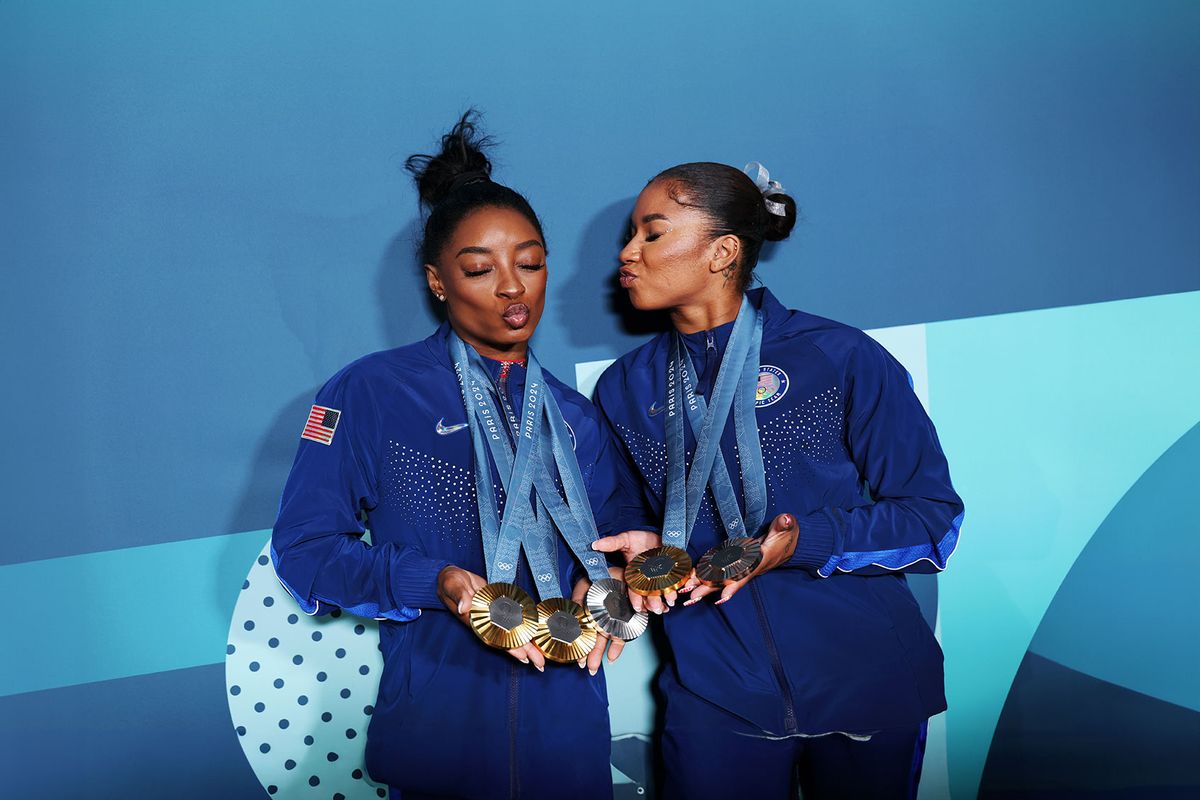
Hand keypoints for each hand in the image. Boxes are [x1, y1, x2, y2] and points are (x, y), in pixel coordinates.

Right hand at [437, 565, 545, 671]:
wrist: (451, 577)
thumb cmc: (450, 582)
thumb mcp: (452, 585)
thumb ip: (459, 596)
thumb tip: (464, 608)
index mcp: (475, 620)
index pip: (495, 637)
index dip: (509, 646)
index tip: (523, 656)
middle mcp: (486, 622)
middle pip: (507, 639)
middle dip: (524, 651)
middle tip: (540, 664)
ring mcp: (493, 616)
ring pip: (513, 632)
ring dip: (527, 644)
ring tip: (541, 658)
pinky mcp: (498, 608)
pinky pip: (513, 620)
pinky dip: (525, 628)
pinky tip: (535, 635)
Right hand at [570, 567, 627, 674]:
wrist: (625, 573)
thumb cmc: (601, 577)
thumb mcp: (584, 585)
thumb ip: (576, 600)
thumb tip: (567, 620)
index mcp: (587, 609)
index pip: (580, 628)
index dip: (576, 641)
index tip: (573, 653)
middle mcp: (598, 616)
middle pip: (592, 636)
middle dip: (588, 653)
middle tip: (584, 666)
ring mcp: (612, 619)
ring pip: (604, 639)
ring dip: (598, 653)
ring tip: (593, 668)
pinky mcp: (627, 621)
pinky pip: (622, 636)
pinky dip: (617, 647)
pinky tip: (611, 659)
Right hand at [591, 530, 674, 614]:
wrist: (659, 534)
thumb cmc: (640, 539)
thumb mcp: (625, 539)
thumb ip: (612, 543)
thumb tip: (595, 544)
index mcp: (633, 575)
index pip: (632, 590)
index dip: (635, 599)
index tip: (637, 607)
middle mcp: (646, 579)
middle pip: (647, 595)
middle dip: (652, 603)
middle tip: (656, 608)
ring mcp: (659, 578)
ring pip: (660, 593)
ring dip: (663, 600)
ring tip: (668, 602)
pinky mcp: (671, 575)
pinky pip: (672, 586)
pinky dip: (673, 592)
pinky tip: (674, 596)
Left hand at [680, 513, 799, 605]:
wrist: (789, 543)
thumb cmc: (786, 537)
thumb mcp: (787, 529)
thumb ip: (785, 524)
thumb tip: (787, 519)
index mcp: (758, 561)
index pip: (745, 574)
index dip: (734, 585)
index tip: (722, 596)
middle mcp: (747, 568)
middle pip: (725, 582)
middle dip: (708, 590)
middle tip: (690, 598)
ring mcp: (740, 567)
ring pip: (719, 580)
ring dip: (702, 587)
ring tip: (685, 594)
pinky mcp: (735, 563)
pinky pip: (717, 572)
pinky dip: (703, 576)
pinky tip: (690, 580)